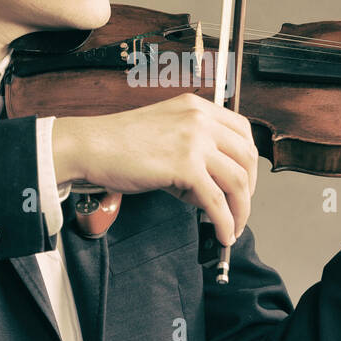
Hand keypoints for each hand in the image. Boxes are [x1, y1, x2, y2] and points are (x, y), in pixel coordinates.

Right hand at [52, 93, 258, 245]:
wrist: (91, 146)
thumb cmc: (119, 143)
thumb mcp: (166, 132)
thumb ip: (193, 150)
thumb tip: (213, 187)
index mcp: (197, 107)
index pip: (242, 131)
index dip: (249, 161)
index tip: (244, 181)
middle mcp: (200, 119)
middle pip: (247, 157)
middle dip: (249, 189)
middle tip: (240, 208)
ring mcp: (194, 141)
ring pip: (237, 181)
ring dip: (241, 210)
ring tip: (233, 227)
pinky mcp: (185, 166)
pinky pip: (216, 201)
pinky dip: (225, 222)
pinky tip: (223, 233)